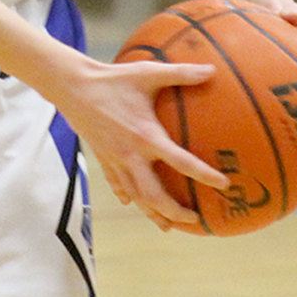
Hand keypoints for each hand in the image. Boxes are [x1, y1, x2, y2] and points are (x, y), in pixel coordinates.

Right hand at [50, 57, 228, 231]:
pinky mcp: (103, 158)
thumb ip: (181, 73)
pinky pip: (117, 184)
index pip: (181, 162)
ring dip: (153, 213)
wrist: (73, 87)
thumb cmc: (113, 78)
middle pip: (154, 196)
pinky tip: (132, 203)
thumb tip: (212, 71)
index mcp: (146, 136)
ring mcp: (115, 160)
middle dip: (175, 212)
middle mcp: (131, 155)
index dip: (203, 175)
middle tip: (194, 219)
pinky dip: (127, 196)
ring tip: (169, 225)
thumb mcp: (148, 73)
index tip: (223, 185)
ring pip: (135, 197)